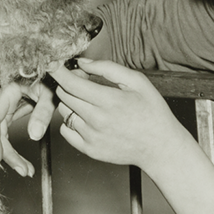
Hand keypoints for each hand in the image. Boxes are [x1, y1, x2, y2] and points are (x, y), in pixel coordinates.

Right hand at [0, 80, 57, 176]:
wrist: (55, 70)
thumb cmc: (51, 76)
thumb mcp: (49, 93)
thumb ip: (43, 112)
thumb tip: (34, 135)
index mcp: (6, 92)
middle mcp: (2, 101)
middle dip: (7, 153)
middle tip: (24, 170)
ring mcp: (5, 107)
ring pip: (2, 135)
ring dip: (11, 154)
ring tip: (26, 170)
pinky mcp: (11, 112)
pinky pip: (7, 133)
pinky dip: (15, 148)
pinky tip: (24, 162)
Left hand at [50, 59, 190, 172]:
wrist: (159, 147)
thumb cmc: (152, 112)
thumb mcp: (137, 82)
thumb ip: (108, 68)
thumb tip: (82, 63)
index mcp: (109, 100)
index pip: (71, 83)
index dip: (58, 71)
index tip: (54, 65)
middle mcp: (97, 120)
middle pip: (64, 96)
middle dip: (68, 84)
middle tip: (84, 82)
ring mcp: (91, 137)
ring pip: (63, 112)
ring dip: (70, 102)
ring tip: (89, 101)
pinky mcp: (89, 150)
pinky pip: (66, 130)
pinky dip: (71, 121)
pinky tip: (88, 118)